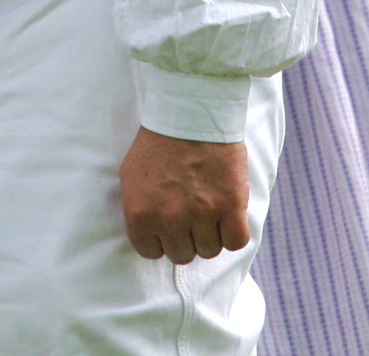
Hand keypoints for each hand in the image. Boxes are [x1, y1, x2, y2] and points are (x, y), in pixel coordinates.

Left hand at [120, 128, 250, 263]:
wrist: (190, 113)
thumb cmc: (158, 142)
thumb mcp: (131, 176)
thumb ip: (138, 211)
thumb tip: (149, 236)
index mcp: (140, 213)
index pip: (151, 252)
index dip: (161, 240)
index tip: (168, 227)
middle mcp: (169, 218)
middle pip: (182, 255)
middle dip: (185, 238)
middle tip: (190, 217)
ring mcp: (201, 213)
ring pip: (209, 251)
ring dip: (210, 236)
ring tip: (209, 212)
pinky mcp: (230, 205)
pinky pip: (236, 241)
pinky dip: (233, 234)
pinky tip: (228, 217)